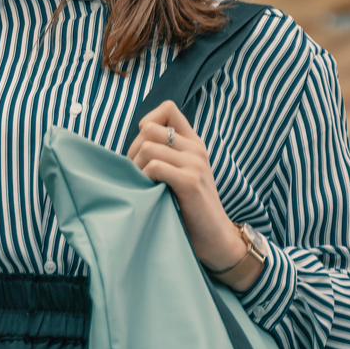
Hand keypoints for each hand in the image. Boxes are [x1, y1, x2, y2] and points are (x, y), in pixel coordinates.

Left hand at [128, 101, 242, 272]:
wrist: (215, 239)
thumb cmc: (191, 210)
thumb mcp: (181, 175)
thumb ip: (166, 156)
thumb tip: (135, 146)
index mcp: (194, 143)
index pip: (168, 109)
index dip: (147, 121)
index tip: (142, 148)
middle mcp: (196, 149)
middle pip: (150, 128)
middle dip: (134, 149)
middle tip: (136, 174)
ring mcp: (195, 163)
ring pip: (148, 147)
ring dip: (136, 168)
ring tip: (141, 186)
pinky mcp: (190, 181)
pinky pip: (154, 166)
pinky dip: (144, 179)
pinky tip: (149, 193)